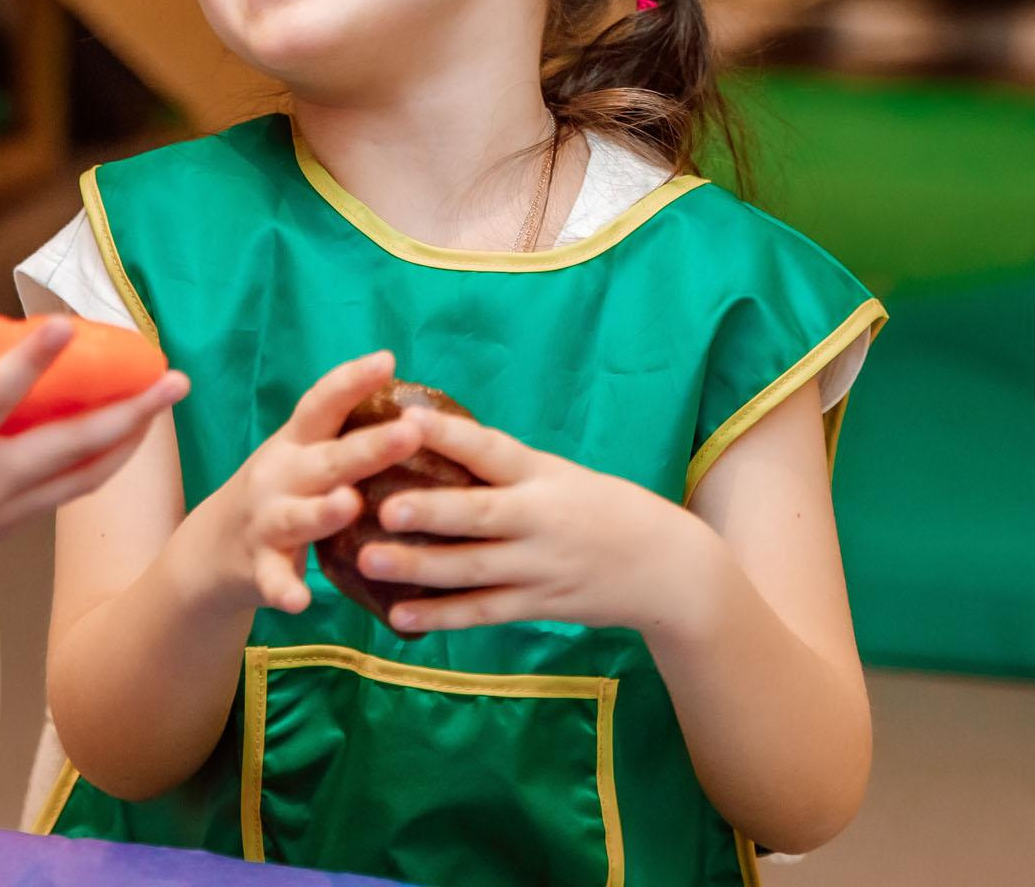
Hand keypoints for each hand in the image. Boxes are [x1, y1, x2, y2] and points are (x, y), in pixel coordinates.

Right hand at [0, 284, 191, 600]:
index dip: (32, 361)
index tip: (66, 325)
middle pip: (73, 446)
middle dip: (131, 412)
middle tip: (173, 378)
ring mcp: (0, 512)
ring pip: (84, 477)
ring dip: (130, 441)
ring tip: (164, 404)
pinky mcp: (4, 527)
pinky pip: (66, 494)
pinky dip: (99, 465)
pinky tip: (121, 438)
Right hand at [188, 350, 424, 614]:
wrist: (211, 550)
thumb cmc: (280, 494)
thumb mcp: (302, 458)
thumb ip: (343, 439)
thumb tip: (422, 414)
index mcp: (296, 444)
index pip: (322, 404)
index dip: (352, 380)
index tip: (388, 360)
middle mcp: (280, 475)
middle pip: (327, 459)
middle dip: (369, 446)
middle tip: (411, 432)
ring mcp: (266, 521)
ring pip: (298, 516)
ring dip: (323, 511)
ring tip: (350, 505)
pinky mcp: (258, 566)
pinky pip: (273, 579)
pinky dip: (284, 589)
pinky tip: (300, 601)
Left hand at [362, 406, 722, 635]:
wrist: (666, 568)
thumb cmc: (601, 509)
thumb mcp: (559, 476)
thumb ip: (504, 467)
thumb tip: (433, 438)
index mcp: (542, 476)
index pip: (492, 450)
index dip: (450, 435)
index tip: (407, 418)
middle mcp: (539, 520)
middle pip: (479, 514)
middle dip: (431, 511)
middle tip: (382, 508)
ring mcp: (538, 567)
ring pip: (472, 568)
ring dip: (419, 567)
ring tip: (369, 560)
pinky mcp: (538, 605)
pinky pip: (483, 612)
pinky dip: (442, 615)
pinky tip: (399, 616)